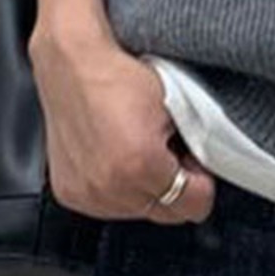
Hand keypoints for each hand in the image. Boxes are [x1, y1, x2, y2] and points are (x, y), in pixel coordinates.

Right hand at [28, 27, 216, 224]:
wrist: (73, 62)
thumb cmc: (119, 75)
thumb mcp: (176, 102)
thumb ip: (197, 140)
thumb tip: (205, 164)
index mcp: (141, 164)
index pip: (194, 205)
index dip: (202, 181)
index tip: (196, 163)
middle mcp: (111, 186)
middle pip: (166, 213)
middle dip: (174, 185)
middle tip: (169, 151)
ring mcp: (87, 193)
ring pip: (137, 211)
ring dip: (144, 189)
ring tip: (138, 149)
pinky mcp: (69, 192)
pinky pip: (107, 205)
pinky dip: (116, 187)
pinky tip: (115, 156)